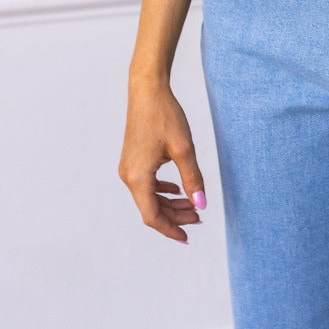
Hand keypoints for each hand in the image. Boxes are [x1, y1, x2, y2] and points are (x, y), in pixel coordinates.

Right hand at [118, 78, 206, 243]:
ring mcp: (128, 168)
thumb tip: (201, 205)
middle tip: (199, 217)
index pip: (152, 216)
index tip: (188, 237)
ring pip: (149, 197)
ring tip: (192, 205)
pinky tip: (177, 188)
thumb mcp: (184, 149)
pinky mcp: (132, 159)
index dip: (170, 229)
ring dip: (170, 203)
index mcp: (138, 177)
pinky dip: (162, 191)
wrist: (147, 91)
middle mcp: (128, 176)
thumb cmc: (164, 116)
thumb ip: (192, 179)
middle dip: (175, 216)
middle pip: (151, 208)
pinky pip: (146, 184)